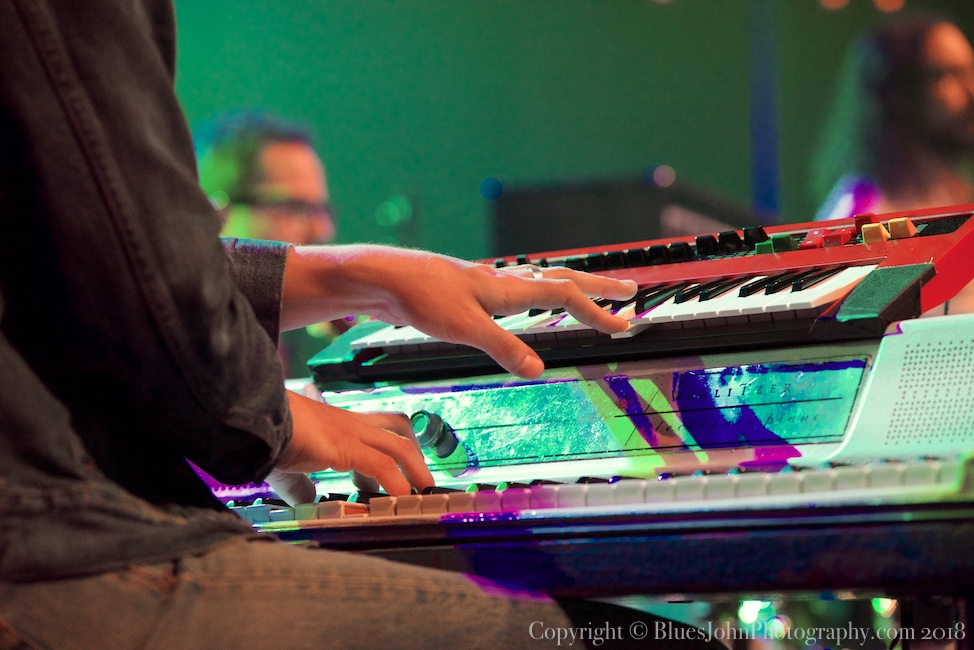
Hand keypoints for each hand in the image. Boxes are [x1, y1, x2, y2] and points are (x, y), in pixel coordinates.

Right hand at [266, 391, 433, 503]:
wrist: (253, 417)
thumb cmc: (267, 436)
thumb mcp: (290, 467)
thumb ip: (301, 485)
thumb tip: (306, 500)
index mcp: (340, 425)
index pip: (379, 429)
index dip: (394, 451)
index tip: (398, 478)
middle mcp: (351, 424)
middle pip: (398, 429)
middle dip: (415, 456)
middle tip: (422, 484)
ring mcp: (351, 431)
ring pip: (399, 445)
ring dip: (416, 469)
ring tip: (421, 495)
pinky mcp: (346, 446)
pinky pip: (382, 465)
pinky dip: (396, 484)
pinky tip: (399, 501)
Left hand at [282, 245, 637, 377]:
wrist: (384, 276)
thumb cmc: (420, 297)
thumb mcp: (463, 328)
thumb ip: (502, 347)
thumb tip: (539, 368)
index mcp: (507, 289)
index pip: (564, 297)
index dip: (597, 312)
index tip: (625, 324)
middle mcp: (503, 281)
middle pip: (561, 280)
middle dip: (598, 288)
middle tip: (630, 292)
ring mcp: (488, 283)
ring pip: (541, 281)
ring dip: (572, 287)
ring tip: (592, 292)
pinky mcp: (472, 289)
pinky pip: (520, 287)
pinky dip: (540, 292)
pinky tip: (530, 299)